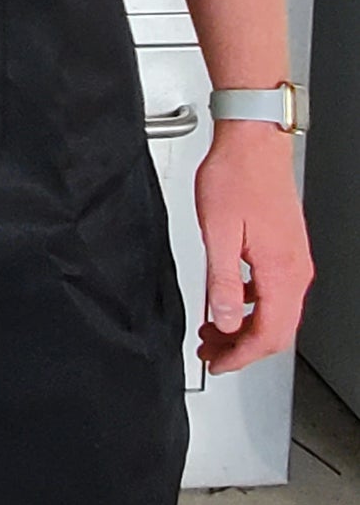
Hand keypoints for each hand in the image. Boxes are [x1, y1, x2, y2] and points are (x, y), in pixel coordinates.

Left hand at [194, 120, 313, 373]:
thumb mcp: (218, 233)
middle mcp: (294, 269)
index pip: (268, 335)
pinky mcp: (286, 248)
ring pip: (275, 313)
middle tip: (211, 352)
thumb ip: (221, 283)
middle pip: (276, 331)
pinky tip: (227, 299)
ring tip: (212, 329)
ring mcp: (293, 259)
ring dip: (244, 328)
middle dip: (242, 348)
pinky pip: (273, 292)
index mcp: (280, 270)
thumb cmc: (236, 176)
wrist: (252, 141)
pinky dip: (250, 306)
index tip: (217, 364)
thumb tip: (223, 322)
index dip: (240, 357)